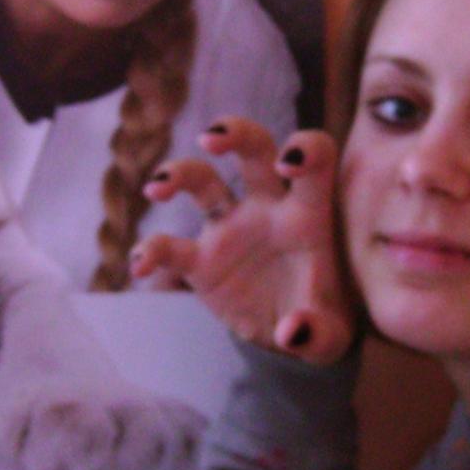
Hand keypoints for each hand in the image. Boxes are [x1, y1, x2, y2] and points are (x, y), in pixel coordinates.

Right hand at [129, 117, 354, 364]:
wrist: (293, 338)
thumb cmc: (322, 323)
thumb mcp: (330, 335)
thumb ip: (316, 333)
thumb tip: (290, 332)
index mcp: (309, 214)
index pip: (315, 156)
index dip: (305, 149)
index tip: (287, 164)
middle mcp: (268, 208)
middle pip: (253, 147)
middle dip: (235, 132)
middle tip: (211, 139)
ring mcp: (230, 228)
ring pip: (203, 180)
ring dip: (178, 173)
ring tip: (156, 189)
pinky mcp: (200, 260)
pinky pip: (170, 247)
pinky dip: (151, 251)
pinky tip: (139, 266)